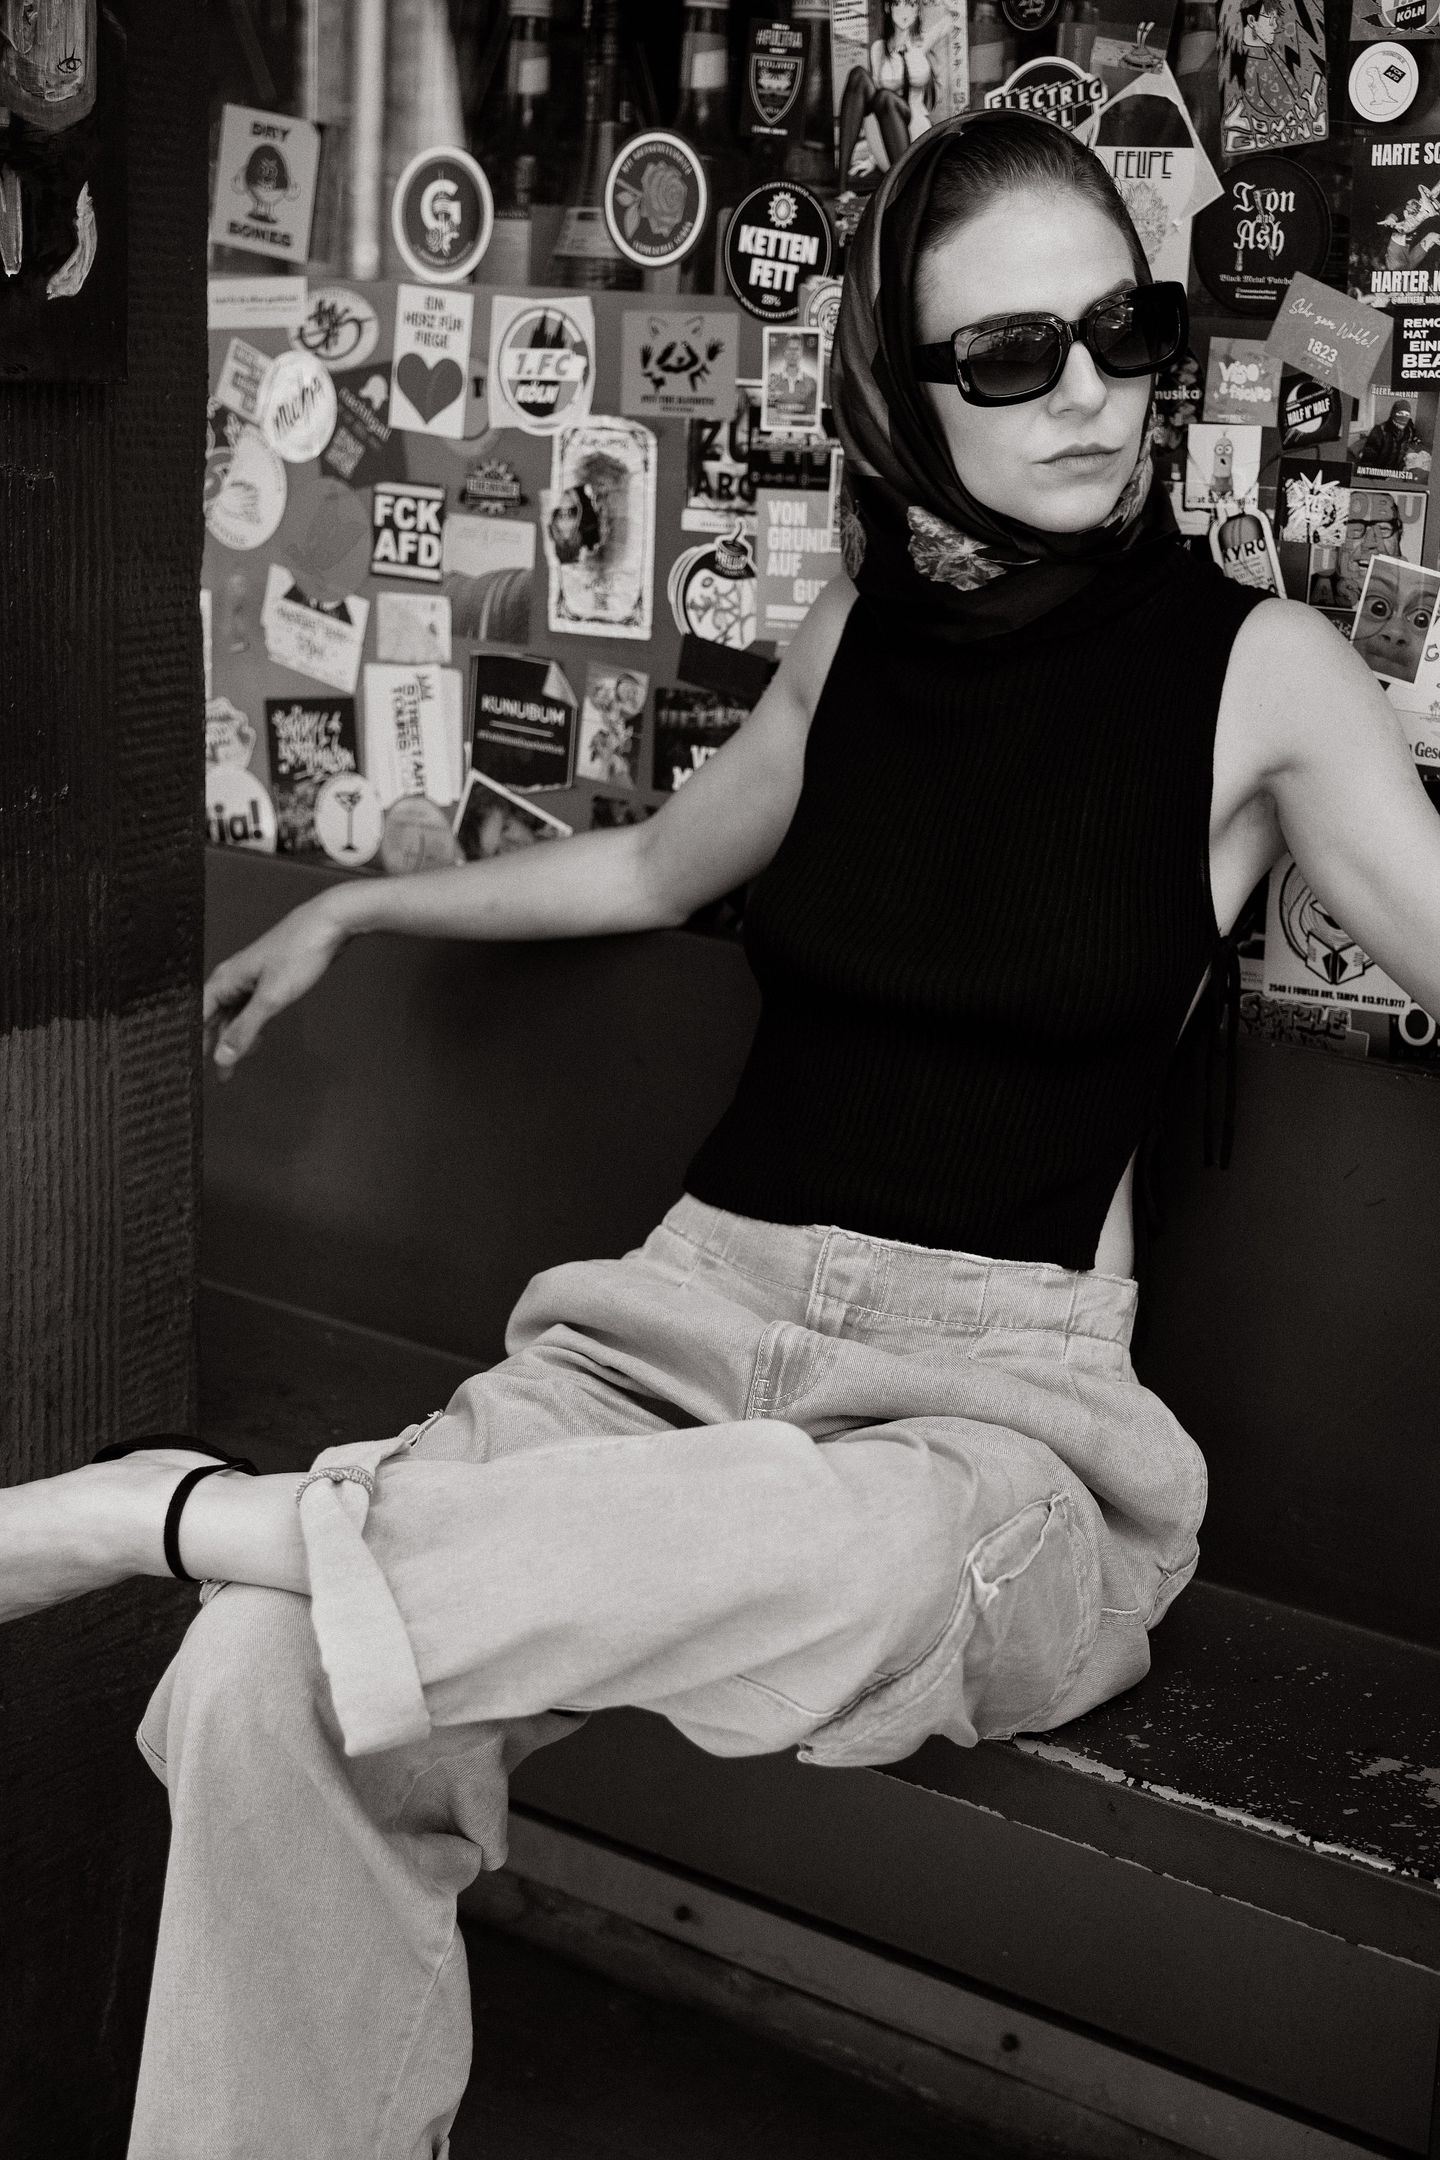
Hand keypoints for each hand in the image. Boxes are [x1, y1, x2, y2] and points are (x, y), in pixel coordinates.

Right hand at [202, 896, 348, 1077]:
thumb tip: (222, 1057)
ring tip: (238, 1064)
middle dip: (216, 1046)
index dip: (195, 1042)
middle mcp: (231, 978)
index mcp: (223, 980)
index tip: (193, 1067)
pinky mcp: (267, 979)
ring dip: (235, 1038)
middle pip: (214, 1019)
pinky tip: (257, 1038)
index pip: (197, 1018)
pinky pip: (249, 1008)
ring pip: (233, 1015)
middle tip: (222, 1077)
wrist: (329, 923)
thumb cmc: (298, 953)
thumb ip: (245, 1029)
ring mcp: (249, 978)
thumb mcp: (271, 998)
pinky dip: (250, 1025)